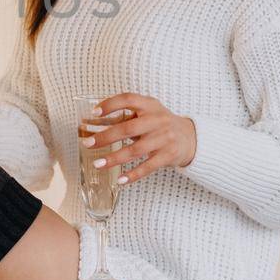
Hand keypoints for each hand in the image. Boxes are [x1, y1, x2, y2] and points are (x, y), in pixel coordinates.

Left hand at [80, 92, 196, 185]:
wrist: (191, 137)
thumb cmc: (160, 124)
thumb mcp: (146, 113)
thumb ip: (122, 117)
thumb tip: (91, 122)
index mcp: (150, 105)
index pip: (128, 99)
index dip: (110, 104)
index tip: (94, 112)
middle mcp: (157, 120)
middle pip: (128, 128)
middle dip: (106, 137)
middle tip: (88, 143)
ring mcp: (164, 138)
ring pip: (136, 150)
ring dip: (114, 158)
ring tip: (97, 164)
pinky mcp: (168, 155)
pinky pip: (147, 167)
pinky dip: (132, 174)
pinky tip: (119, 180)